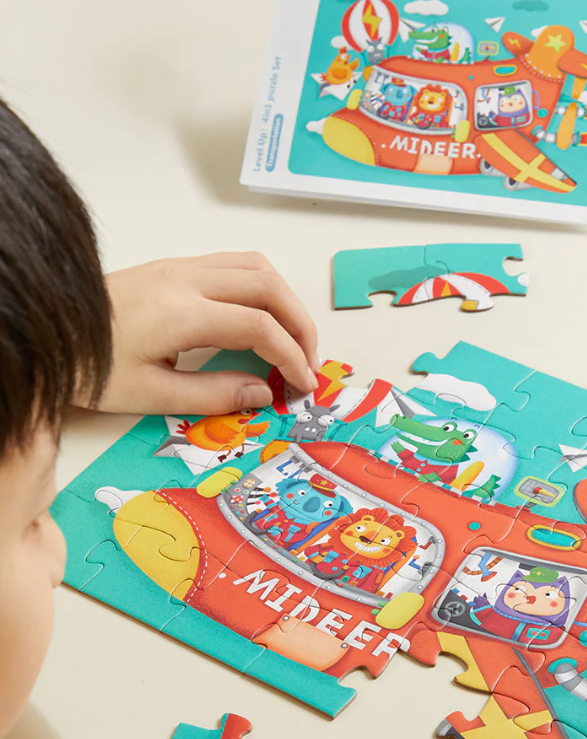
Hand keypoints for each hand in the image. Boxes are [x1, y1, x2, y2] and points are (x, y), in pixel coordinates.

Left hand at [92, 253, 319, 415]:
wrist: (46, 328)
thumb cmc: (89, 365)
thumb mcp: (150, 394)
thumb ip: (213, 394)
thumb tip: (263, 393)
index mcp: (182, 312)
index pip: (260, 325)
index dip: (292, 355)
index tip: (303, 384)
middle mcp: (187, 278)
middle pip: (269, 286)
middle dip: (301, 324)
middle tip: (309, 361)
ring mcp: (181, 266)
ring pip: (257, 267)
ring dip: (286, 300)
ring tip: (293, 338)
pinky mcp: (175, 266)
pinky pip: (237, 264)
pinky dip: (264, 288)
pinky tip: (264, 316)